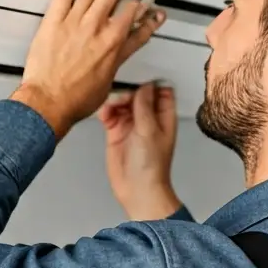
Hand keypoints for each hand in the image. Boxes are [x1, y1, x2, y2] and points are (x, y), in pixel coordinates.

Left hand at [12, 0, 165, 138]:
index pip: (136, 21)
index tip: (151, 4)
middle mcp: (98, 30)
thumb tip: (120, 54)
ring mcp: (77, 22)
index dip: (146, 11)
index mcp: (114, 46)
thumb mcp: (107, 81)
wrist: (49, 102)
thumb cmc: (75, 99)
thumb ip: (117, 60)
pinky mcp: (55, 20)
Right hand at [98, 82, 181, 220]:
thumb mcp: (149, 130)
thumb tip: (145, 85)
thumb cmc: (151, 165)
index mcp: (163, 116)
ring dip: (114, 100)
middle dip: (128, 91)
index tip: (139, 77)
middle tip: (121, 97)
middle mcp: (148, 118)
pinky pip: (109, 114)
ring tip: (111, 108)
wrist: (137, 189)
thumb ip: (145, 106)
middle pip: (137, 94)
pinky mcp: (116, 132)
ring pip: (122, 102)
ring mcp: (131, 125)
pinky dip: (105, 111)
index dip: (151, 83)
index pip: (161, 91)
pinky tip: (104, 115)